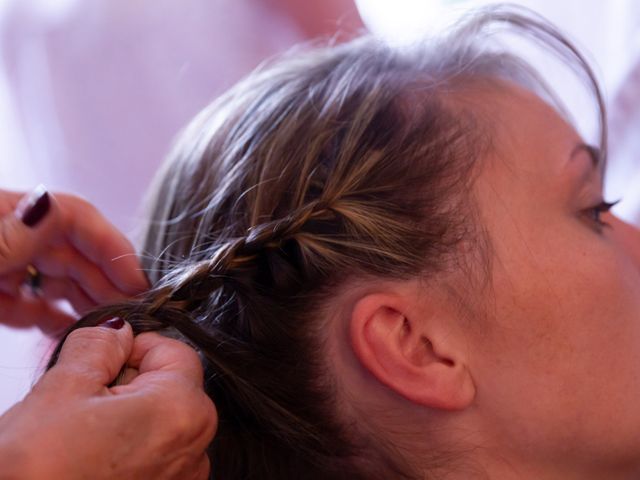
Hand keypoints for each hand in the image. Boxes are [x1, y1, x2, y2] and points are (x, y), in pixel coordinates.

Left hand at [0, 186, 148, 333]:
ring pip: (55, 281)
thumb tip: (52, 207)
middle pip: (72, 253)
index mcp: (3, 213)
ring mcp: (1, 267)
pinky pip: (28, 305)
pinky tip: (69, 333)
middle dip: (106, 283)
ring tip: (110, 327)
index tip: (136, 283)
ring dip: (85, 303)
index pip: (72, 217)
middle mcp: (9, 236)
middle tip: (133, 315)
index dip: (110, 246)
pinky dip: (50, 319)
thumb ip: (8, 237)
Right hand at [0, 320, 216, 478]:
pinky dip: (133, 447)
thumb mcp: (62, 389)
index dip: (135, 347)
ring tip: (87, 434)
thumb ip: (99, 345)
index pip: (175, 350)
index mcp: (182, 410)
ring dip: (130, 416)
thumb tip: (117, 330)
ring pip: (164, 420)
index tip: (104, 358)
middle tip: (86, 400)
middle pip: (172, 386)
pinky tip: (96, 459)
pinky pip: (158, 454)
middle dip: (131, 383)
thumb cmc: (37, 475)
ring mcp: (183, 477)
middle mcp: (195, 447)